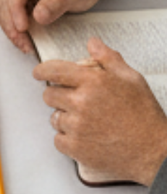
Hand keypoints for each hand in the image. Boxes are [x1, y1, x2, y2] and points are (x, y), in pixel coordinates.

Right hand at [0, 0, 112, 53]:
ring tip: (25, 44)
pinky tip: (25, 38)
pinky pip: (11, 11)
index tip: (22, 28)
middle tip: (24, 44)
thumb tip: (38, 16)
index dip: (15, 9)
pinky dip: (15, 26)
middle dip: (12, 24)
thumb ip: (58, 2)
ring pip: (5, 8)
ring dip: (11, 27)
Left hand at [35, 37, 166, 185]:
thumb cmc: (144, 115)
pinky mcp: (75, 147)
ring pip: (54, 118)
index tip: (39, 73)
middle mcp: (81, 102)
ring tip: (89, 122)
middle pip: (49, 95)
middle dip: (59, 97)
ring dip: (66, 119)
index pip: (53, 70)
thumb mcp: (131, 79)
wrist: (154, 150)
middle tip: (77, 103)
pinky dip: (69, 139)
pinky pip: (58, 139)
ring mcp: (77, 126)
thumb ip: (109, 59)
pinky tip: (87, 137)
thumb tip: (93, 43)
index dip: (42, 71)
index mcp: (93, 82)